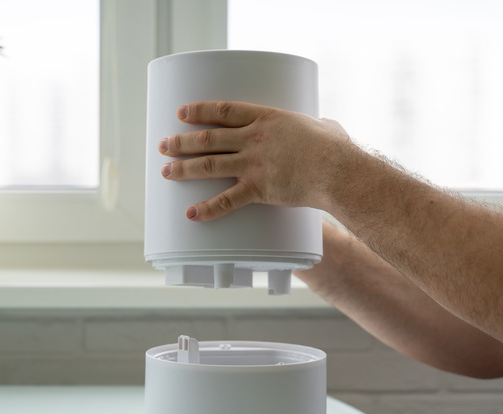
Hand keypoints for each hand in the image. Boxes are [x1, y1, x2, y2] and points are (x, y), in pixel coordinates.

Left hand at [159, 101, 353, 220]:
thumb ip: (319, 126)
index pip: (224, 110)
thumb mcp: (325, 127)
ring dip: (183, 168)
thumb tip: (327, 127)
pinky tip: (191, 214)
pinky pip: (226, 201)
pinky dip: (207, 209)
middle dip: (182, 142)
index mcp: (266, 118)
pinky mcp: (258, 189)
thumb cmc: (336, 149)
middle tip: (164, 145)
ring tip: (165, 171)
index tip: (182, 113)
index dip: (200, 111)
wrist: (338, 170)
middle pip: (208, 138)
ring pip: (209, 165)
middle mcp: (253, 138)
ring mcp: (253, 164)